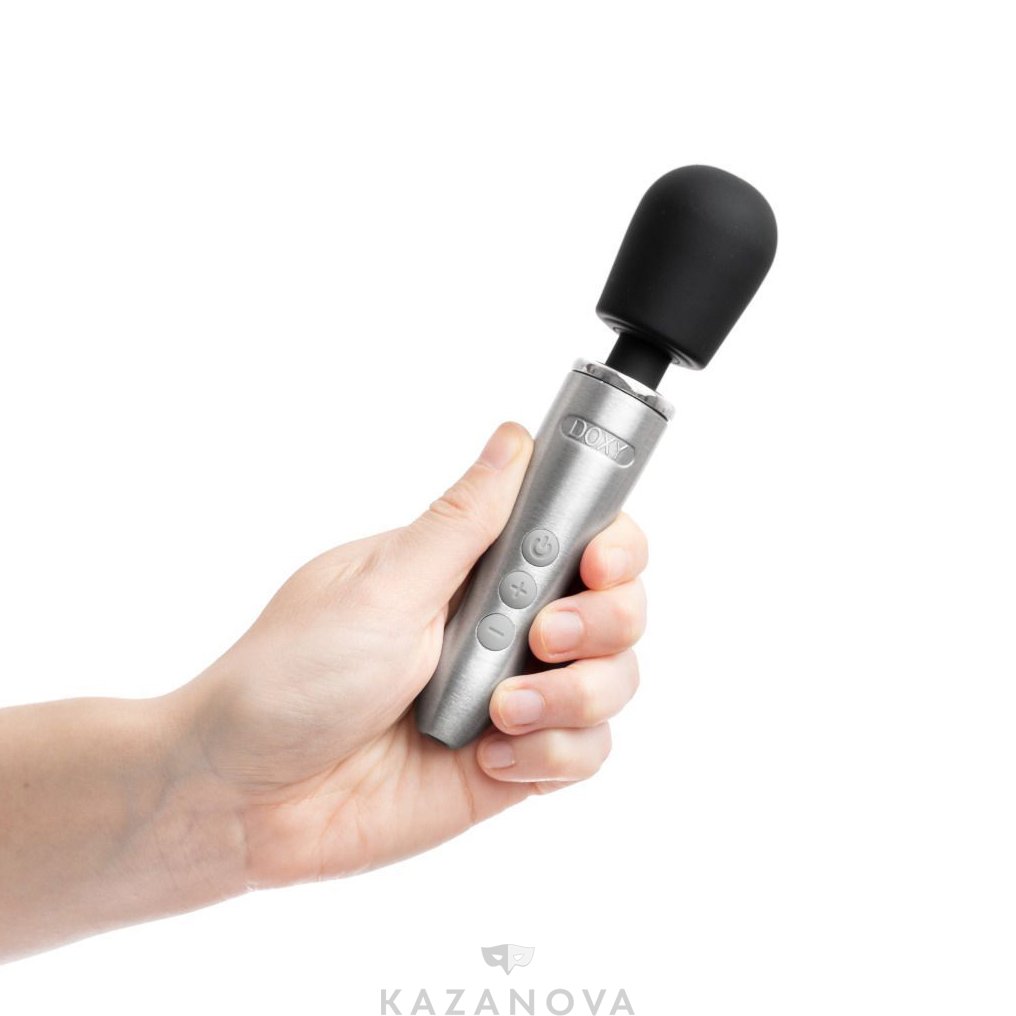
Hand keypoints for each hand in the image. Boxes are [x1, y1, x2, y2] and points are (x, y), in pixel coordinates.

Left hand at [168, 422, 647, 887]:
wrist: (245, 798)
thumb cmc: (290, 678)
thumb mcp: (382, 587)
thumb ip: (463, 523)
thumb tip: (514, 439)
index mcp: (470, 569)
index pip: (577, 535)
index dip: (612, 545)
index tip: (598, 562)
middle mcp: (502, 627)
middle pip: (618, 605)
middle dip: (605, 619)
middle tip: (543, 636)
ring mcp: (512, 696)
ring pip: (614, 680)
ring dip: (576, 694)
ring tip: (500, 711)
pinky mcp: (513, 764)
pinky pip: (584, 753)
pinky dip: (554, 754)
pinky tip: (492, 756)